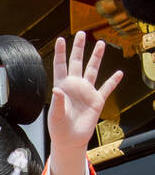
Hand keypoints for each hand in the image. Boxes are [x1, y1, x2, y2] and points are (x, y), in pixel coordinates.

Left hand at [48, 33, 122, 157]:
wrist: (70, 140)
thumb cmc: (58, 128)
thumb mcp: (55, 116)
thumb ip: (58, 102)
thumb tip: (57, 90)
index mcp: (62, 87)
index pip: (60, 66)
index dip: (60, 53)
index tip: (60, 39)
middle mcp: (75, 86)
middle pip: (77, 62)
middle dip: (79, 48)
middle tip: (81, 34)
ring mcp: (86, 92)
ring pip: (93, 70)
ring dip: (96, 57)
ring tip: (100, 44)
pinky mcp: (97, 101)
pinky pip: (106, 88)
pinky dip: (113, 81)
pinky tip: (119, 73)